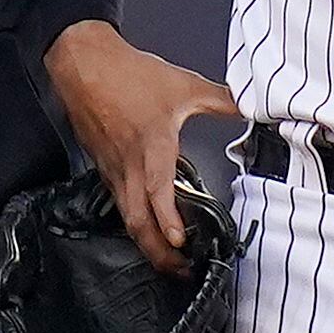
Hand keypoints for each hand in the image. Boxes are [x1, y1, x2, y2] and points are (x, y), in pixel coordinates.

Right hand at [44, 20, 241, 267]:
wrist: (83, 63)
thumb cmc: (127, 74)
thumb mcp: (184, 84)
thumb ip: (221, 100)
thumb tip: (250, 106)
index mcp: (152, 144)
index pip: (158, 192)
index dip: (169, 221)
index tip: (182, 241)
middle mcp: (129, 164)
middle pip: (137, 221)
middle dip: (158, 252)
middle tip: (180, 268)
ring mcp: (113, 168)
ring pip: (126, 217)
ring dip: (146, 242)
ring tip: (168, 258)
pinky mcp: (103, 167)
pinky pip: (118, 203)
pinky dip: (134, 221)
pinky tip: (147, 225)